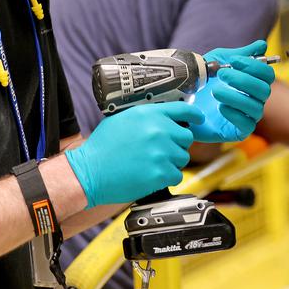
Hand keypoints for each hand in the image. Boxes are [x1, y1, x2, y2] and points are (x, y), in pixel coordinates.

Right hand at [64, 101, 201, 207]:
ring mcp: (161, 152)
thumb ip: (147, 117)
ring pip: (182, 157)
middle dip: (177, 144)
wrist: (89, 171)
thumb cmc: (102, 147)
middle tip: (162, 151)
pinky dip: (167, 177)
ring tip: (151, 163)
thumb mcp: (123, 119)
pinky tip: (151, 175)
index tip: (199, 119)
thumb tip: (166, 120)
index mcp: (149, 114)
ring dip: (172, 162)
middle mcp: (158, 130)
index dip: (195, 115)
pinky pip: (176, 175)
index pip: (183, 110)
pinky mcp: (161, 173)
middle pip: (187, 137)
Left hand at [192, 41, 275, 142]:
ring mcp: (248, 116)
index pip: (267, 74)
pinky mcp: (239, 131)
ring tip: (215, 91)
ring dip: (236, 97)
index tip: (234, 61)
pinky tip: (220, 108)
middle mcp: (254, 99)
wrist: (181, 101)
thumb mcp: (217, 61)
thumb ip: (239, 54)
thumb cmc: (201, 80)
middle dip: (244, 80)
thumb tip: (262, 45)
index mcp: (252, 81)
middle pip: (264, 90)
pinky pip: (247, 125)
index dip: (254, 66)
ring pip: (256, 107)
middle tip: (222, 75)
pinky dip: (235, 114)